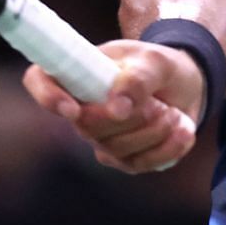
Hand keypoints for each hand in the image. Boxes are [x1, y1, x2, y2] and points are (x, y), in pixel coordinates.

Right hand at [21, 39, 202, 174]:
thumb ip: (137, 78)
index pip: (39, 80)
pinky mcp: (123, 159)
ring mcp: (100, 138)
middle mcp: (80, 109)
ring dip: (154, 132)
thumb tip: (117, 108)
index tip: (71, 109)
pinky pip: (139, 164)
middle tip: (159, 104)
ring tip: (174, 113)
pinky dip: (167, 149)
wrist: (186, 86)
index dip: (46, 96)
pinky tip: (183, 131)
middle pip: (88, 125)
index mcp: (78, 72)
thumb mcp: (156, 61)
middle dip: (131, 118)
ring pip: (117, 149)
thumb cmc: (161, 67)